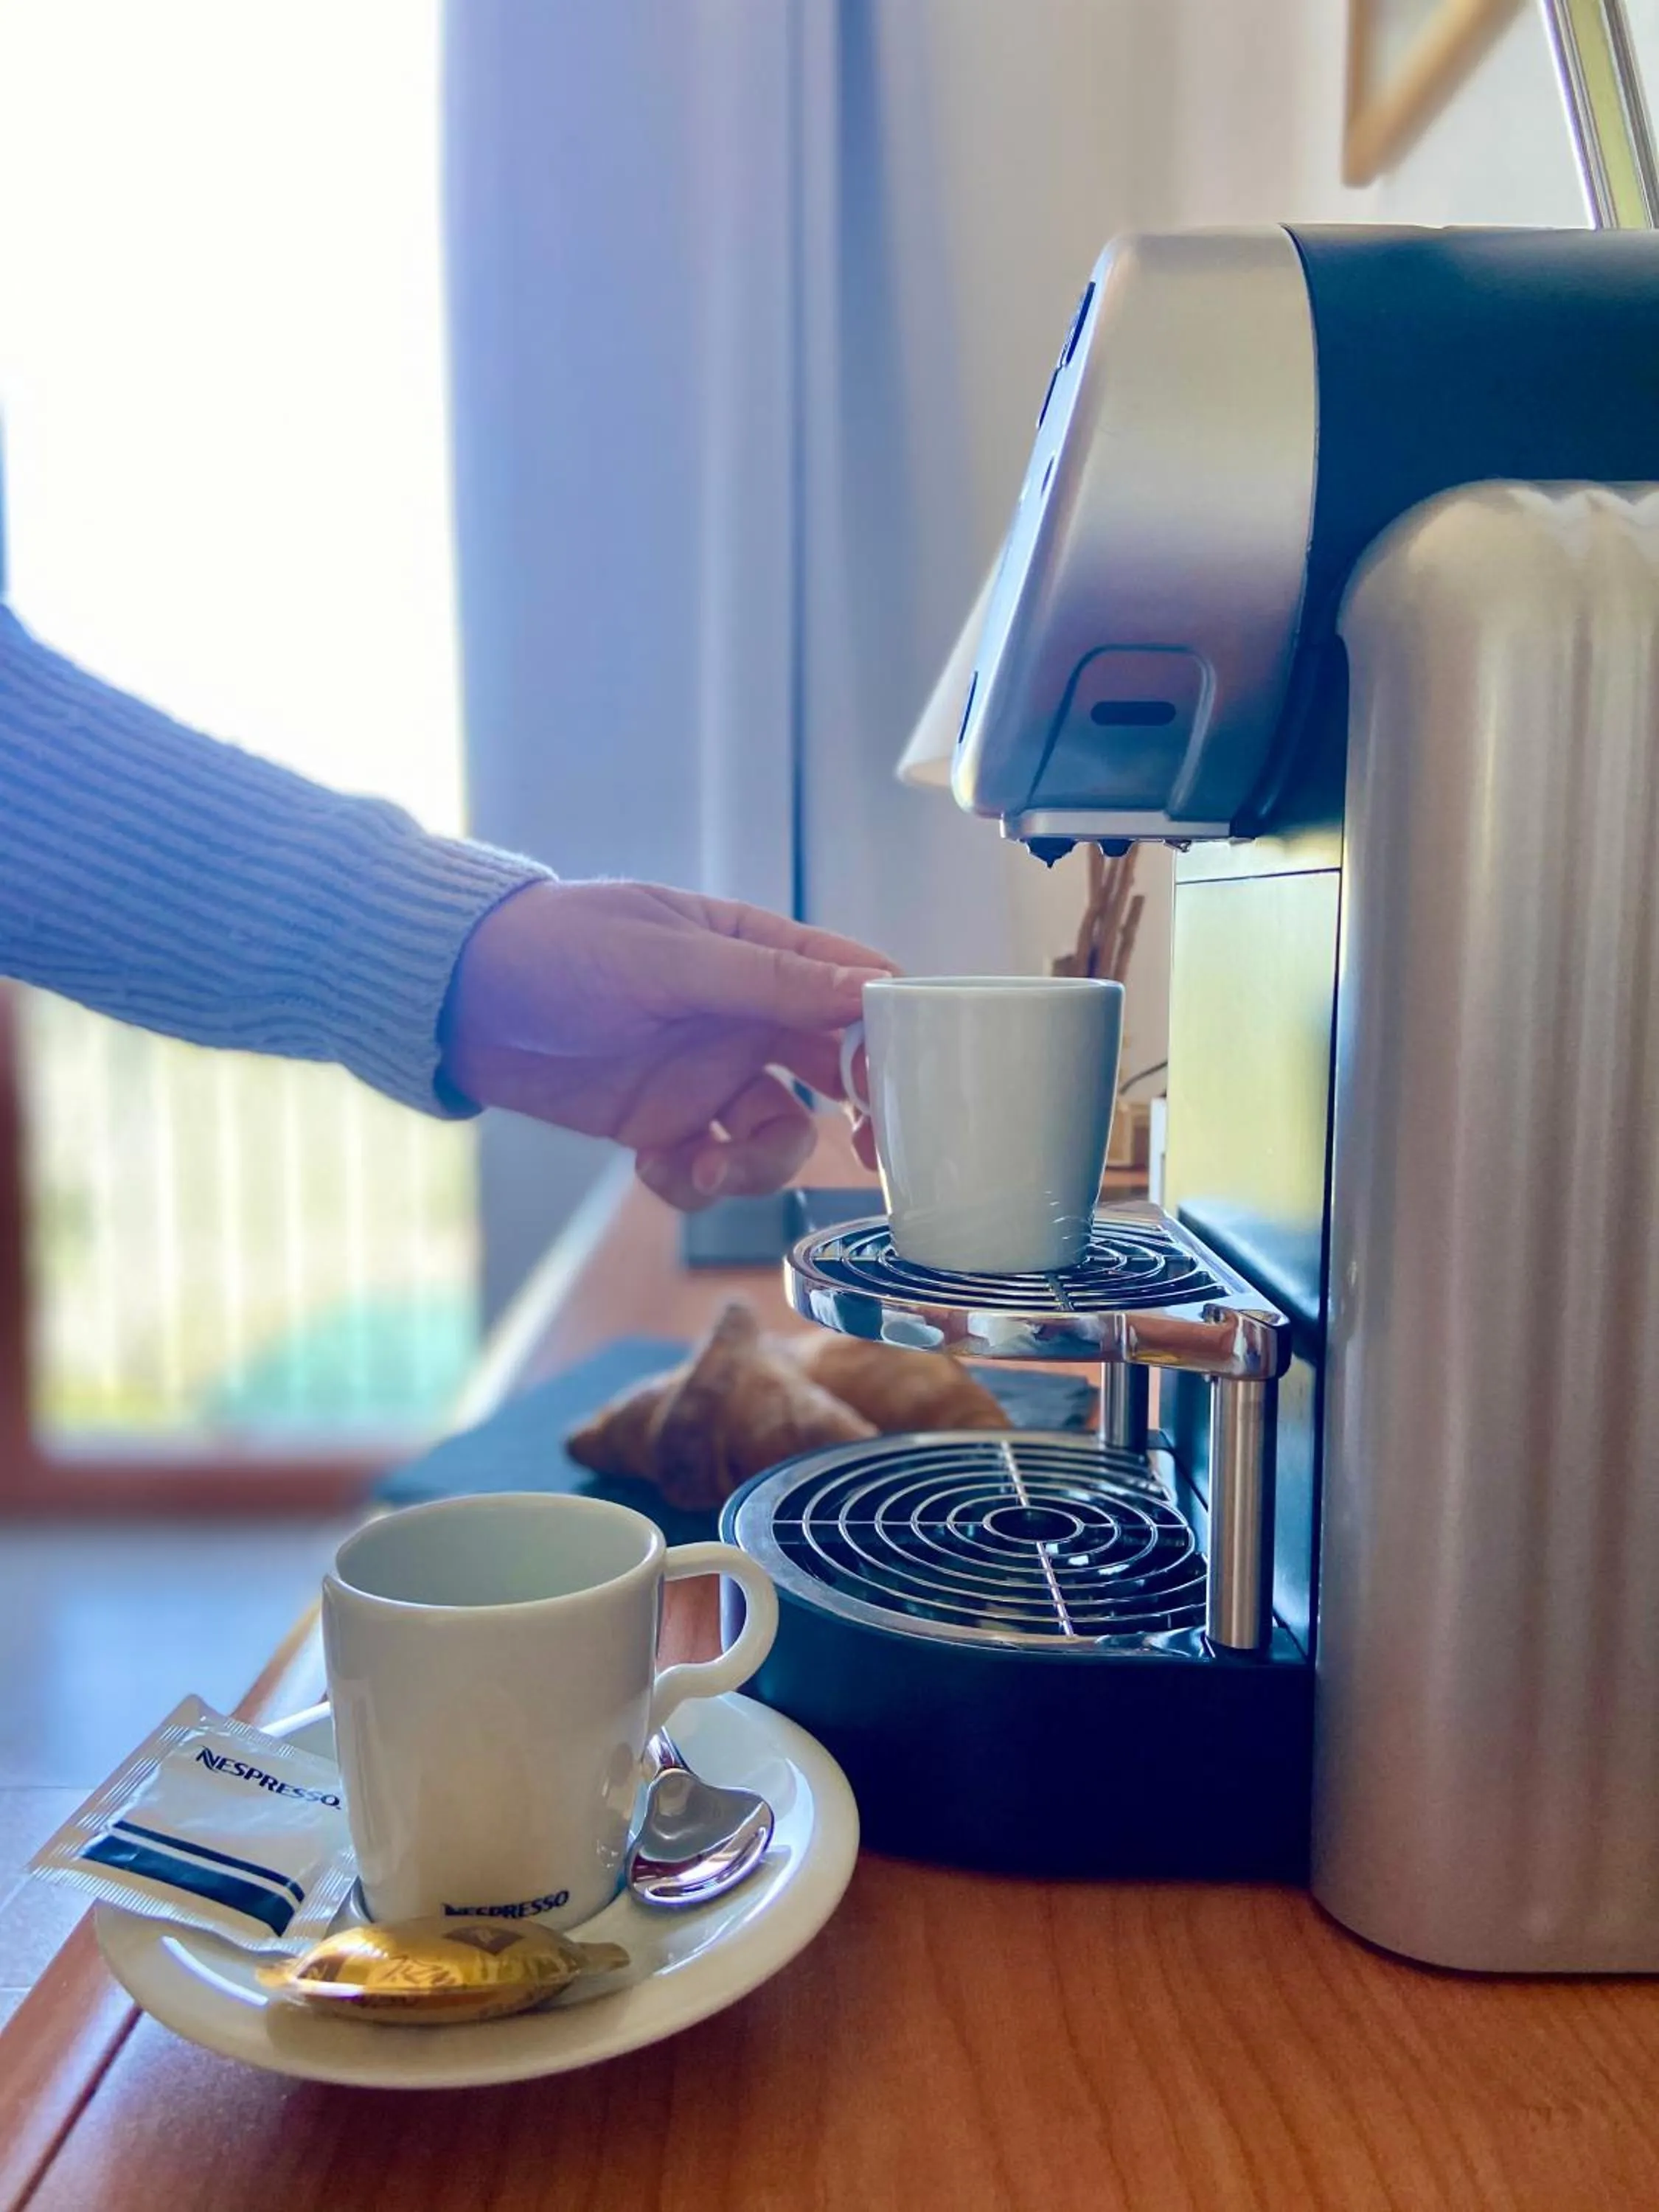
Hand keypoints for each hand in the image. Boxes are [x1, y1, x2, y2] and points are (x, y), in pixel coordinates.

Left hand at [440, 880, 891, 1207]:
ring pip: (776, 1136)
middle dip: (850, 1118)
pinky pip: (709, 1170)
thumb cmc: (559, 948)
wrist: (457, 1000)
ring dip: (756, 1166)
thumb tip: (871, 986)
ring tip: (706, 1168)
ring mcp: (705, 1076)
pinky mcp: (663, 1124)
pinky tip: (656, 1168)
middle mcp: (744, 1017)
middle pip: (834, 1073)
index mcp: (755, 953)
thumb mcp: (668, 960)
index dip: (889, 1031)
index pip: (852, 985)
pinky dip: (693, 1183)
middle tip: (859, 1153)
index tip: (901, 1078)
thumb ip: (769, 981)